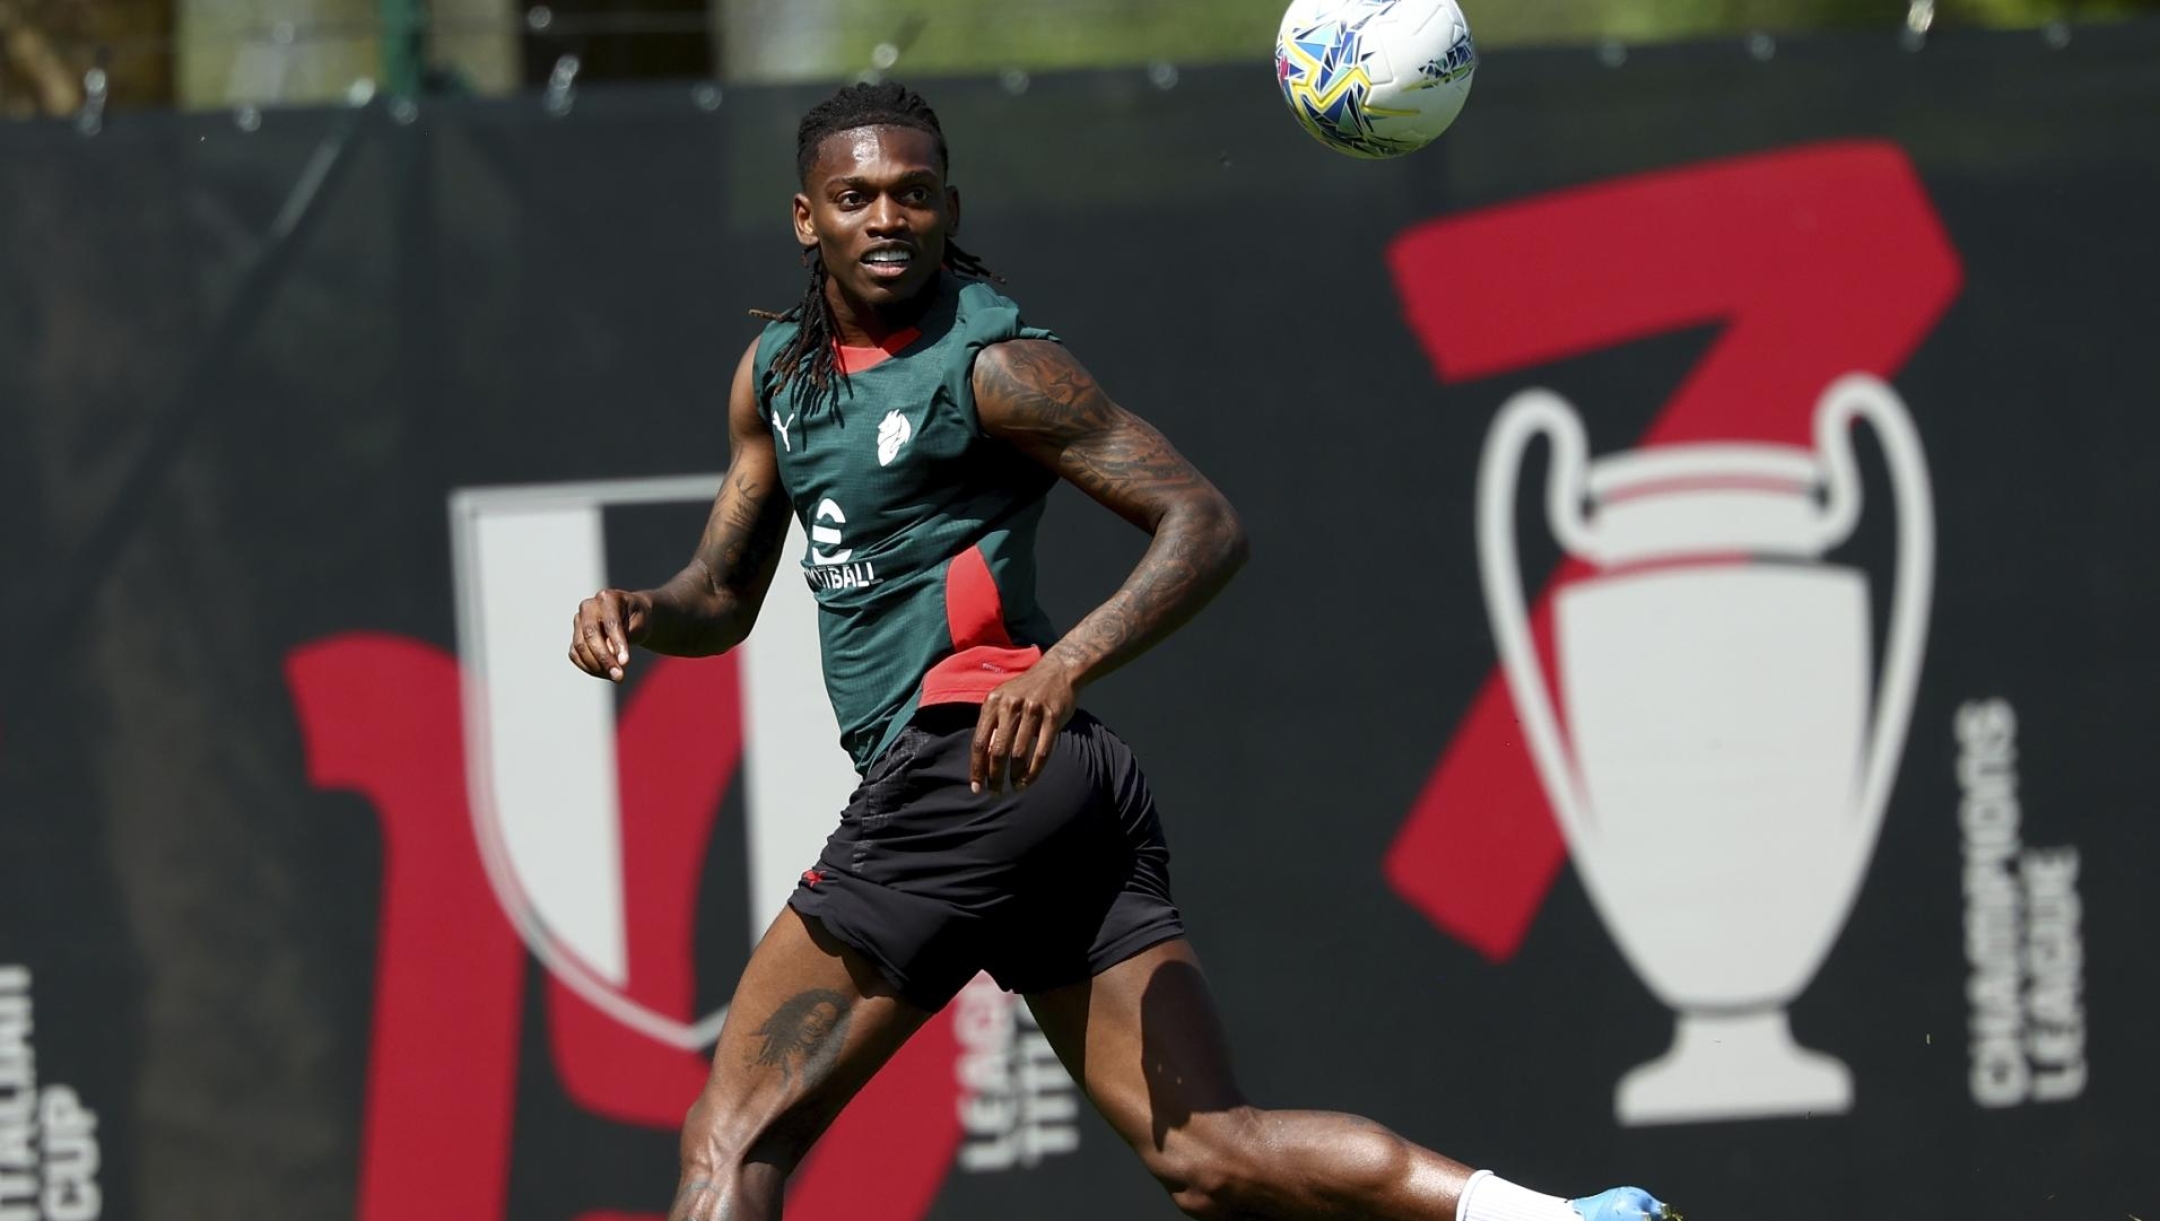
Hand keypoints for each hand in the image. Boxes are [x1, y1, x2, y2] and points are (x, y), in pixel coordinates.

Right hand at [568, 589, 649, 681]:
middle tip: (619, 676)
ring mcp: (579, 621)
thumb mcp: (641, 625)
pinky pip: (576, 655)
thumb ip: (627, 635)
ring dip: (597, 666)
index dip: (617, 643)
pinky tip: (606, 673)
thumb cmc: (638, 619)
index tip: (625, 662)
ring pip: (580, 647)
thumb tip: (609, 653)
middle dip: (604, 658)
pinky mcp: (575, 636)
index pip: (611, 622)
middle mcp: (589, 607)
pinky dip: (590, 668)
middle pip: (590, 634)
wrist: (630, 617)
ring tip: (617, 676)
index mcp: (608, 597)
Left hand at [970, 658, 1078, 794]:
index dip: (977, 768)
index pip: (978, 743)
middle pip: (997, 751)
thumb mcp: (1003, 702)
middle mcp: (1010, 706)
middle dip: (994, 777)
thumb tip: (984, 761)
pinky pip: (1041, 752)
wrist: (1057, 671)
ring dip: (1014, 776)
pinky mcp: (1053, 717)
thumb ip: (993, 727)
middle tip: (996, 792)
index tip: (977, 787)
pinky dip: (1033, 772)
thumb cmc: (1026, 692)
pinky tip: (1027, 781)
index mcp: (993, 703)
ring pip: (1019, 754)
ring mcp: (1033, 711)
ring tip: (1014, 786)